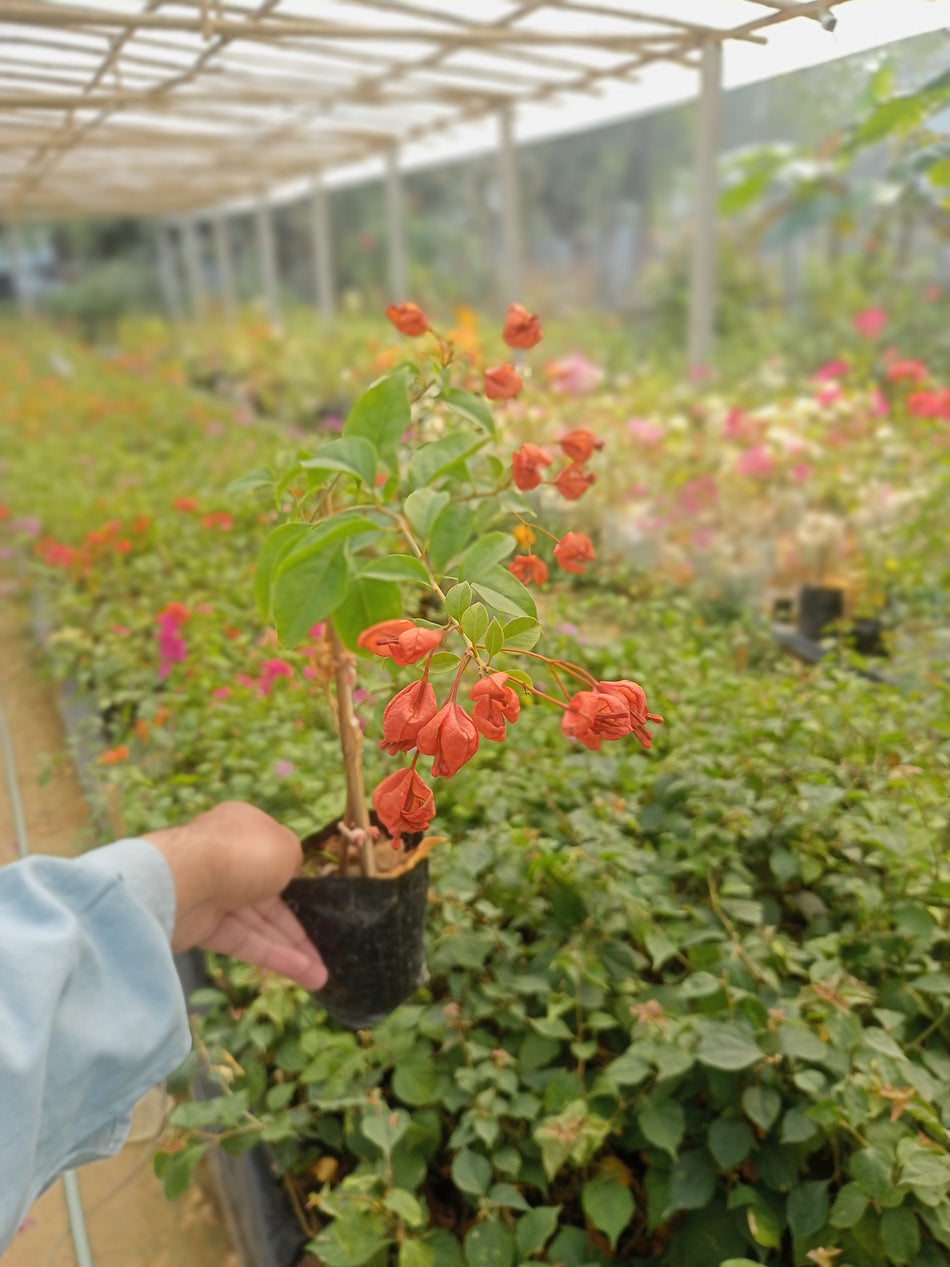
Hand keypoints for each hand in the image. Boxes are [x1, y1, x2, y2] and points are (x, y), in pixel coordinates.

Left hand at [144, 801, 326, 990]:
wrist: (187, 880)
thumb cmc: (245, 854)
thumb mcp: (286, 846)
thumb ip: (293, 859)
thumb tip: (289, 874)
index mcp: (244, 829)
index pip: (273, 857)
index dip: (296, 882)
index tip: (316, 903)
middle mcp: (227, 859)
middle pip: (269, 898)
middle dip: (298, 927)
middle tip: (324, 953)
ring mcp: (213, 893)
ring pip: (258, 924)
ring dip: (290, 949)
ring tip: (321, 977)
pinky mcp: (201, 926)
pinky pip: (243, 941)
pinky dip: (271, 956)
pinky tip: (302, 973)